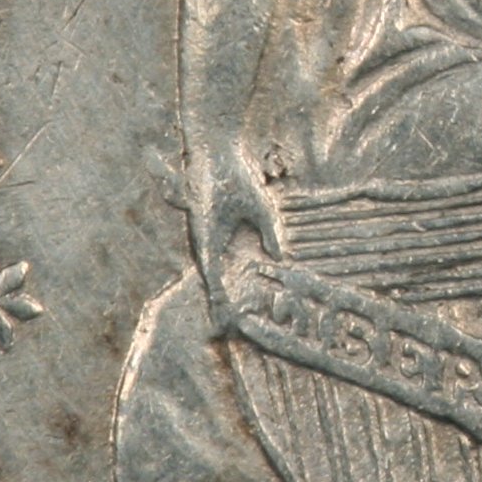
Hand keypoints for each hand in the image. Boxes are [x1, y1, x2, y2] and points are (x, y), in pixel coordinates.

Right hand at [186, 140, 282, 324]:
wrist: (212, 150)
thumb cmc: (233, 176)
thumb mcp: (259, 205)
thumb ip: (269, 232)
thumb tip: (280, 258)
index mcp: (208, 238)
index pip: (213, 279)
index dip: (219, 303)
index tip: (223, 324)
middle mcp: (202, 240)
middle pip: (210, 280)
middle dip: (217, 305)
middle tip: (224, 331)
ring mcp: (202, 235)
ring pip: (210, 270)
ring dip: (217, 291)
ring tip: (225, 315)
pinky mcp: (206, 227)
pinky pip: (212, 256)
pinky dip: (218, 273)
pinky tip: (230, 283)